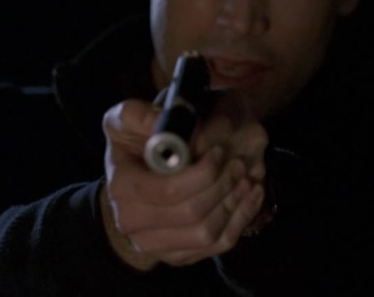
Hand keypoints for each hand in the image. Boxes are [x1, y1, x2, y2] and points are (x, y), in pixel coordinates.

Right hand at [99, 91, 267, 269]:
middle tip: (238, 164)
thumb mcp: (127, 118)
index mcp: (122, 187)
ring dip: (234, 204)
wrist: (131, 182)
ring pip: (206, 233)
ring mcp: (153, 244)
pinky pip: (216, 246)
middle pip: (191, 213)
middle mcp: (132, 222)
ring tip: (246, 178)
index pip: (169, 190)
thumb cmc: (134, 144)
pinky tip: (251, 196)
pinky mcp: (176, 256)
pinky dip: (240, 220)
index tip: (220, 152)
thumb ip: (140, 116)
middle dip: (222, 186)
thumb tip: (164, 127)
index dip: (202, 173)